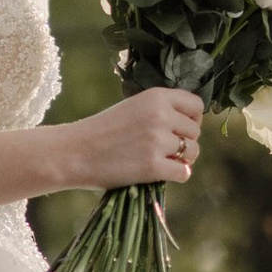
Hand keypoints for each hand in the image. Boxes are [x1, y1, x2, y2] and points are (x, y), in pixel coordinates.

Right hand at [67, 88, 205, 188]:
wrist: (74, 152)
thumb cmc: (102, 131)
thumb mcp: (132, 107)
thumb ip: (159, 110)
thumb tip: (189, 124)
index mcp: (156, 97)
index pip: (196, 105)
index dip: (192, 120)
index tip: (181, 130)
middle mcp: (161, 115)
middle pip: (195, 132)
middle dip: (185, 142)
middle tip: (165, 150)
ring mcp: (157, 141)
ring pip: (193, 153)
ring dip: (182, 160)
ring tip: (161, 161)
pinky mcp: (153, 166)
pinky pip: (184, 173)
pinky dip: (176, 175)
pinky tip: (160, 173)